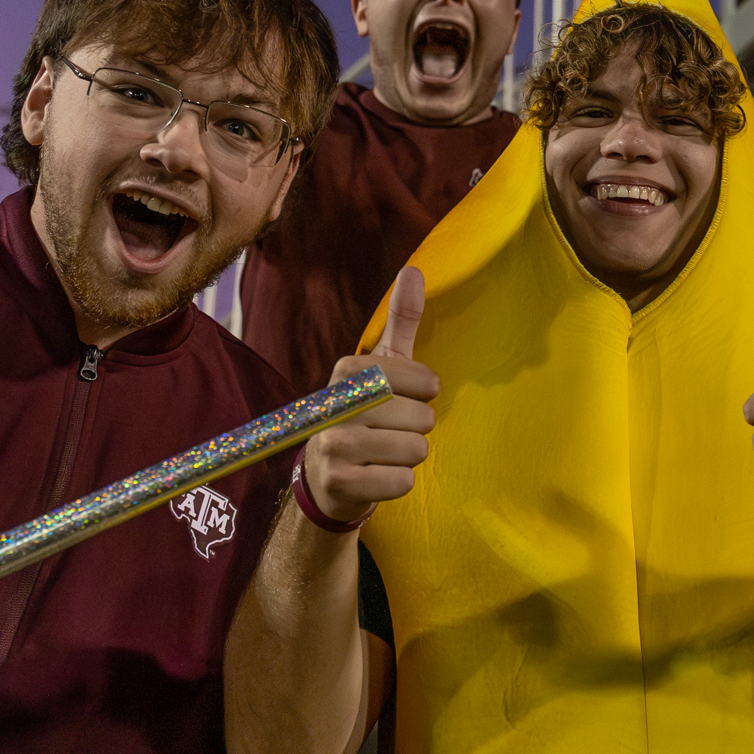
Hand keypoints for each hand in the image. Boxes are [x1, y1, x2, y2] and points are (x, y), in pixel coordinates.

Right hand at [302, 267, 439, 524]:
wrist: (327, 475)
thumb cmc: (366, 412)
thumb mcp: (383, 366)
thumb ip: (400, 321)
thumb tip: (414, 270)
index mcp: (347, 371)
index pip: (419, 379)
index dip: (425, 391)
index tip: (411, 395)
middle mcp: (334, 404)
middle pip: (421, 417)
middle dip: (418, 427)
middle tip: (392, 429)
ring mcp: (331, 445)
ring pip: (415, 450)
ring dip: (411, 455)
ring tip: (385, 452)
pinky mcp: (338, 483)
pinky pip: (401, 482)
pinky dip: (399, 482)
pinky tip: (377, 475)